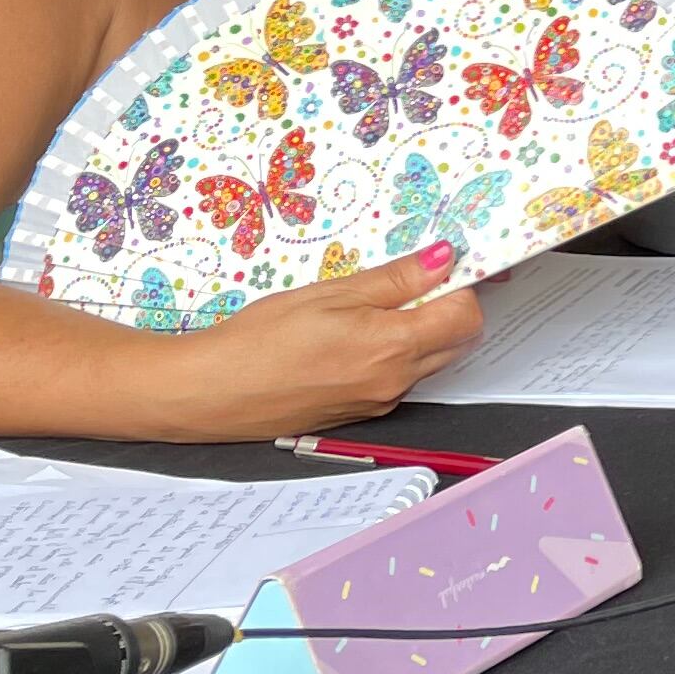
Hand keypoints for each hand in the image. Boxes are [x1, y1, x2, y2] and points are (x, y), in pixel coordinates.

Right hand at [171, 245, 486, 435]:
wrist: (209, 393)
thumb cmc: (260, 338)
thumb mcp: (330, 294)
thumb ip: (394, 279)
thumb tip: (444, 259)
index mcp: (393, 348)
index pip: (465, 316)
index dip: (461, 286)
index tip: (443, 264)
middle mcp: (394, 382)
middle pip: (456, 342)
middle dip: (448, 308)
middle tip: (412, 280)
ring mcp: (377, 403)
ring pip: (429, 362)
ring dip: (421, 333)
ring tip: (372, 308)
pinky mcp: (358, 414)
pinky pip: (397, 381)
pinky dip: (394, 356)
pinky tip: (352, 338)